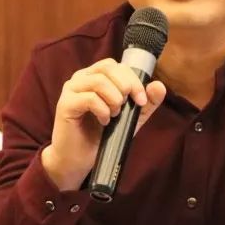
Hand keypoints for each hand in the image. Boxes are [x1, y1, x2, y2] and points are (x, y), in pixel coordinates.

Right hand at [41, 58, 165, 190]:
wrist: (79, 159)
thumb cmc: (101, 135)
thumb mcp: (131, 118)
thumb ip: (146, 103)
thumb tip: (159, 85)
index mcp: (95, 76)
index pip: (116, 66)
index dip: (132, 79)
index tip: (142, 100)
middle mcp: (81, 78)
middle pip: (107, 67)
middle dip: (125, 85)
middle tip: (128, 105)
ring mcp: (71, 90)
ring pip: (99, 81)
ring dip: (114, 99)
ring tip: (115, 115)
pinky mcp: (65, 104)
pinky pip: (89, 98)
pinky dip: (103, 110)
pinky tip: (104, 121)